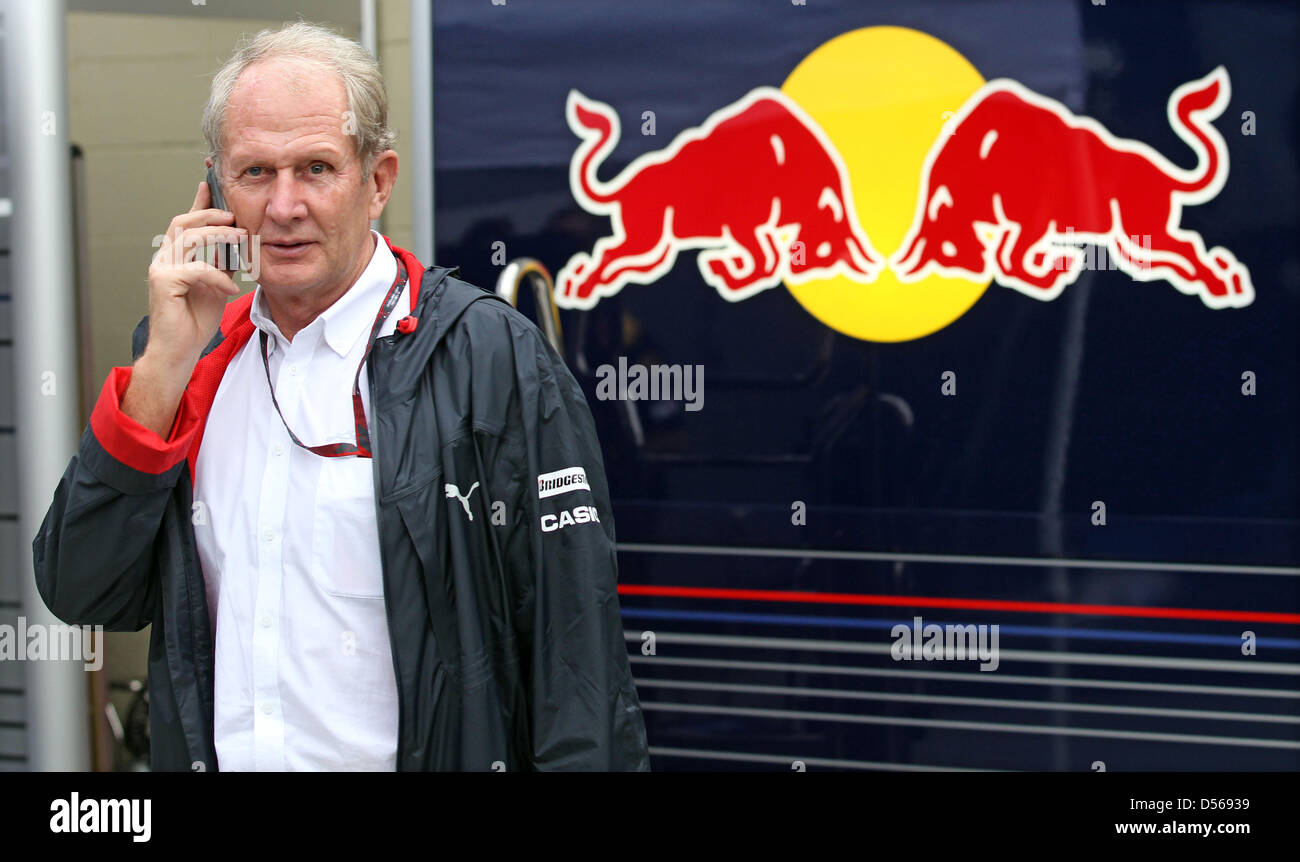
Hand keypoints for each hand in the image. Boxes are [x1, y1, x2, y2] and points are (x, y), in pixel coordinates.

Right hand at [143, 180, 245, 367]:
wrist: (178, 351)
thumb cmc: (194, 321)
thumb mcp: (215, 286)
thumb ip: (220, 264)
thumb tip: (237, 244)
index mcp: (176, 257)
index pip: (187, 222)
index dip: (199, 202)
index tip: (212, 184)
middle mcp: (164, 258)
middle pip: (185, 223)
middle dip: (212, 214)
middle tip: (236, 217)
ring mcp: (161, 269)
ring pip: (189, 238)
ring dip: (219, 236)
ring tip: (241, 240)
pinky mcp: (163, 283)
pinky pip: (195, 269)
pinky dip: (217, 276)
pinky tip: (231, 288)